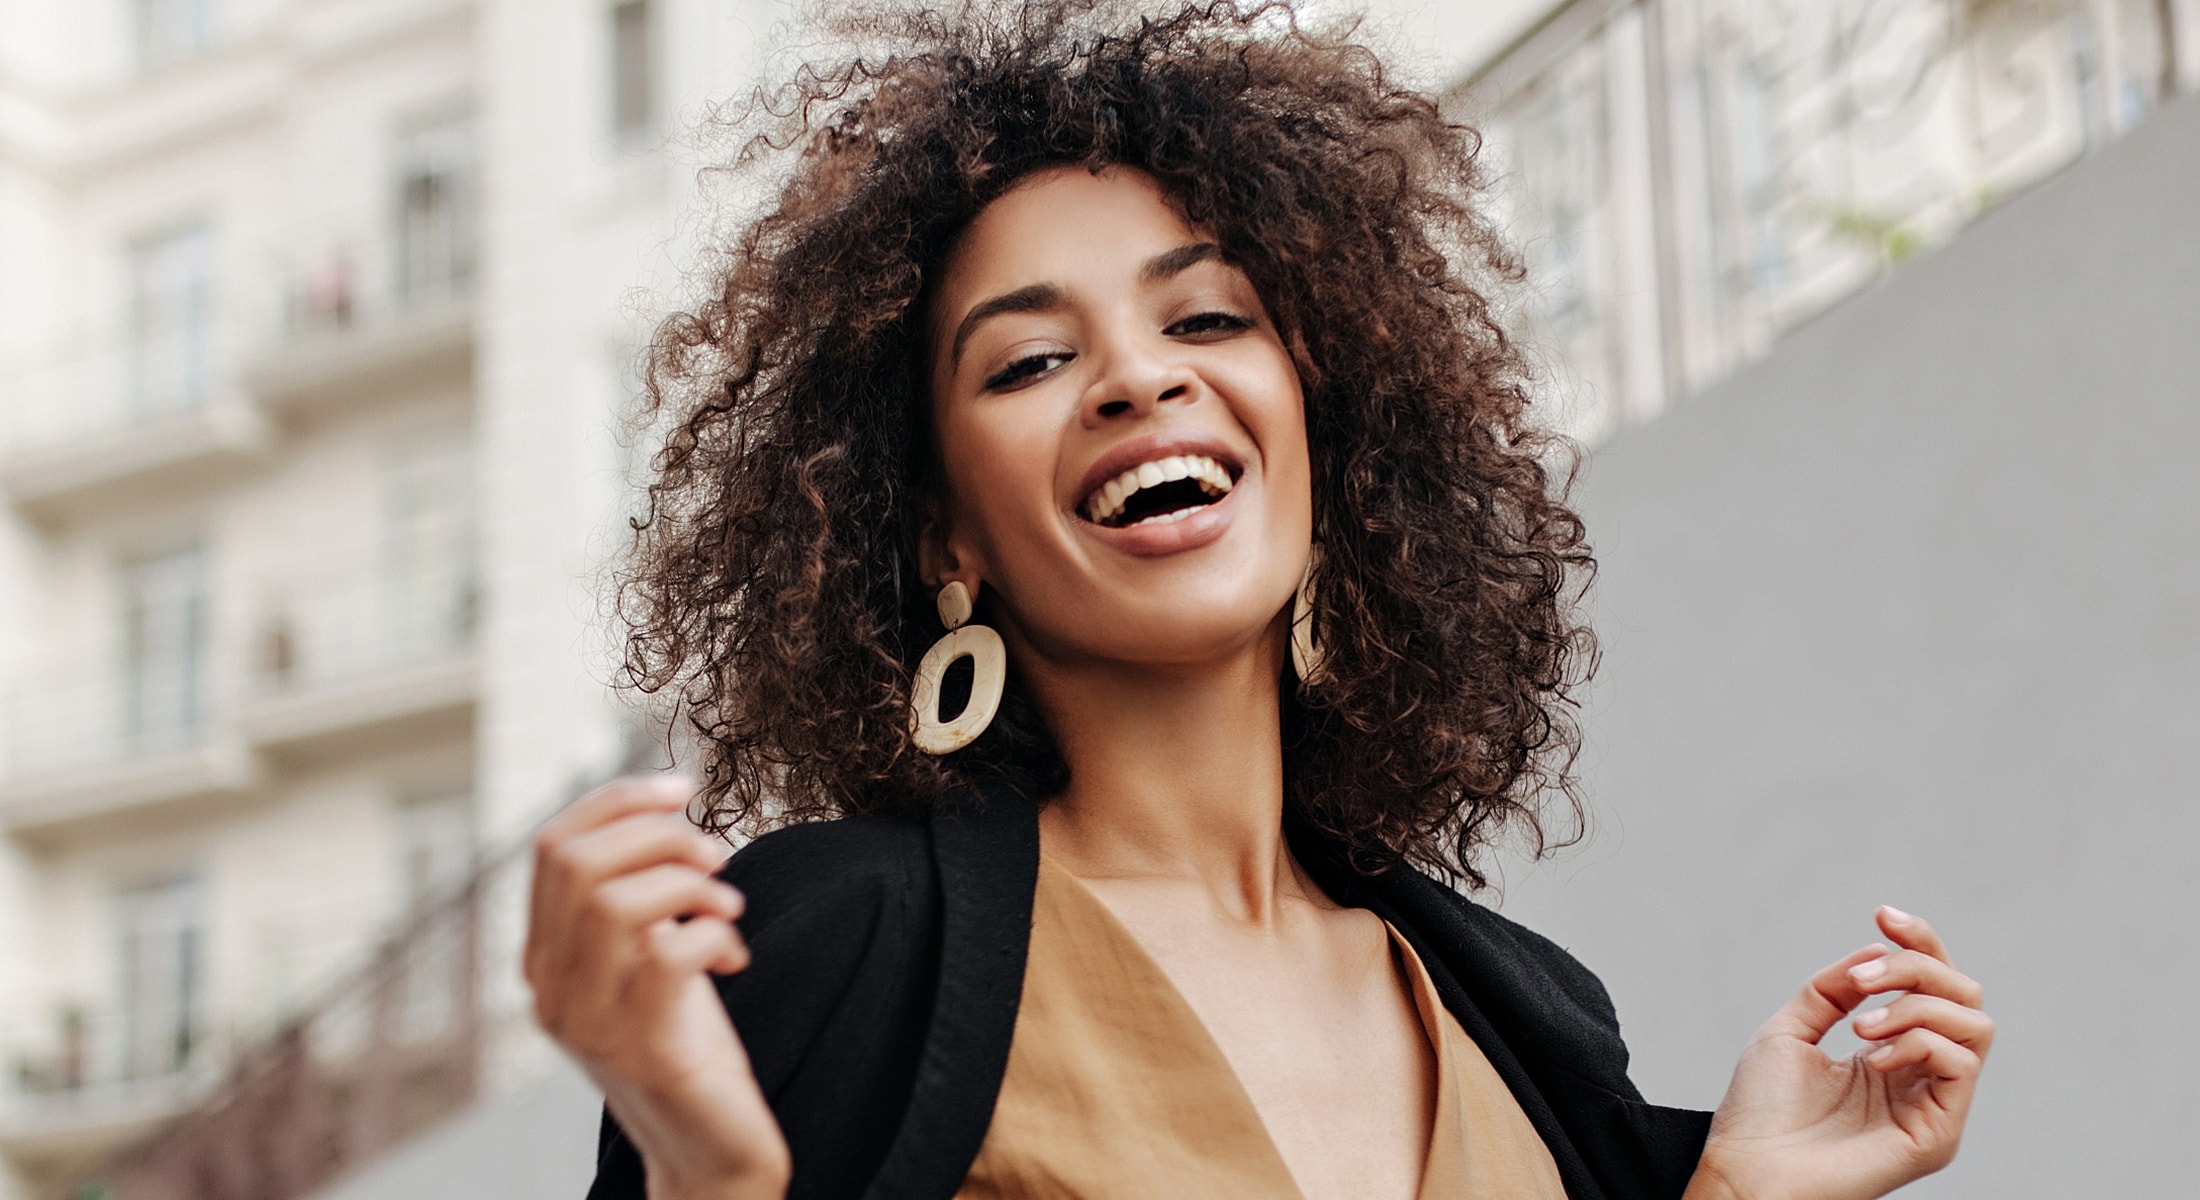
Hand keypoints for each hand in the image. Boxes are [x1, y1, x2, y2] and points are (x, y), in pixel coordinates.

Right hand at [525, 777, 789, 1199]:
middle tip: (716, 857)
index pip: (550, 847)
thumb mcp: (648, 954)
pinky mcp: (644, 1053)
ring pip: (614, 905)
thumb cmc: (686, 1039)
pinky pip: (667, 957)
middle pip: (576, 865)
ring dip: (689, 885)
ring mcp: (590, 1026)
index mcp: (545, 958)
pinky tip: (735, 955)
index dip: (617, 801)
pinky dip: (712, 934)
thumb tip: (664, 810)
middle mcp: (551, 991)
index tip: (683, 789)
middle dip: (660, 836)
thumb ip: (636, 897)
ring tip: (728, 907)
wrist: (706, 1145)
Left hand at [1685, 907, 1992, 1199]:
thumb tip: (1875, 951)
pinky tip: (1873, 1055)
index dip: (1919, 942)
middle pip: (1964, 996)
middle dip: (1917, 966)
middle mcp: (1919, 1077)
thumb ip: (1834, 989)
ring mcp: (1933, 1105)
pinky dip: (1919, 1040)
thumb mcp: (1792, 1030)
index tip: (1883, 913)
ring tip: (1862, 1024)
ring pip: (1974, 1025)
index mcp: (1890, 1053)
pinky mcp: (1938, 1134)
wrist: (1746, 1170)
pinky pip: (1961, 1064)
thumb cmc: (1760, 1112)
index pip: (1932, 987)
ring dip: (1916, 1005)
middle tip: (1864, 977)